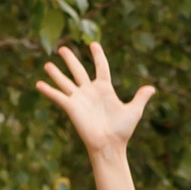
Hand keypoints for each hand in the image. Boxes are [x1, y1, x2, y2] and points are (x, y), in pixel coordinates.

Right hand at [37, 40, 154, 153]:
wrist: (110, 145)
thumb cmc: (122, 131)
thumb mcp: (134, 111)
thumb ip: (141, 97)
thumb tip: (152, 88)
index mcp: (104, 89)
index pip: (101, 67)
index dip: (98, 55)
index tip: (93, 44)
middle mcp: (90, 91)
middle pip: (78, 70)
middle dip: (70, 59)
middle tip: (62, 49)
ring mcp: (79, 99)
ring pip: (65, 81)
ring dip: (56, 73)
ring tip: (47, 64)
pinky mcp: (71, 107)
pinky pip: (58, 96)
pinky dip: (48, 90)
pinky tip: (39, 84)